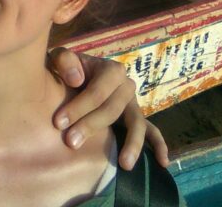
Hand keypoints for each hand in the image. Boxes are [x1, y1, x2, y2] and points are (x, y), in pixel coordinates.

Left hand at [48, 48, 168, 168]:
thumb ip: (64, 61)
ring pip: (137, 124)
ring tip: (124, 164)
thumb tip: (77, 80)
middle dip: (91, 126)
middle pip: (113, 110)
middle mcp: (126, 86)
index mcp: (111, 70)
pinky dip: (159, 145)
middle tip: (71, 142)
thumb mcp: (60, 58)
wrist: (73, 77)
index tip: (58, 123)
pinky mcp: (136, 119)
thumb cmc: (67, 70)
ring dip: (132, 144)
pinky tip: (162, 162)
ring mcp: (133, 104)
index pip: (97, 92)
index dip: (78, 107)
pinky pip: (152, 131)